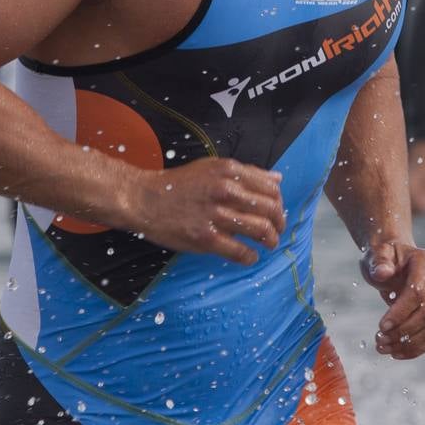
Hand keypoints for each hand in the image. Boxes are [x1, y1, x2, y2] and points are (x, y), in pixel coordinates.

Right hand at [131, 158, 285, 264]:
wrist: (145, 199)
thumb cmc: (180, 184)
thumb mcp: (213, 167)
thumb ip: (247, 173)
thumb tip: (277, 179)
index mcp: (230, 172)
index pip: (271, 188)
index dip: (279, 203)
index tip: (276, 212)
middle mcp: (226, 191)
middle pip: (270, 209)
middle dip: (279, 223)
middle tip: (277, 231)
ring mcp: (216, 215)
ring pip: (260, 230)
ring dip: (271, 240)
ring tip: (269, 244)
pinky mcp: (205, 238)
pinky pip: (239, 251)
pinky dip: (250, 256)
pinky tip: (250, 256)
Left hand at [361, 241, 424, 359]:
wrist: (394, 262)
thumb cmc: (384, 258)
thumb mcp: (376, 254)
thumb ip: (379, 261)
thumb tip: (382, 273)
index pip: (418, 291)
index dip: (400, 312)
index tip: (381, 326)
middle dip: (403, 331)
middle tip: (379, 339)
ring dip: (409, 344)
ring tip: (383, 347)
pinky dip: (416, 349)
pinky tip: (396, 352)